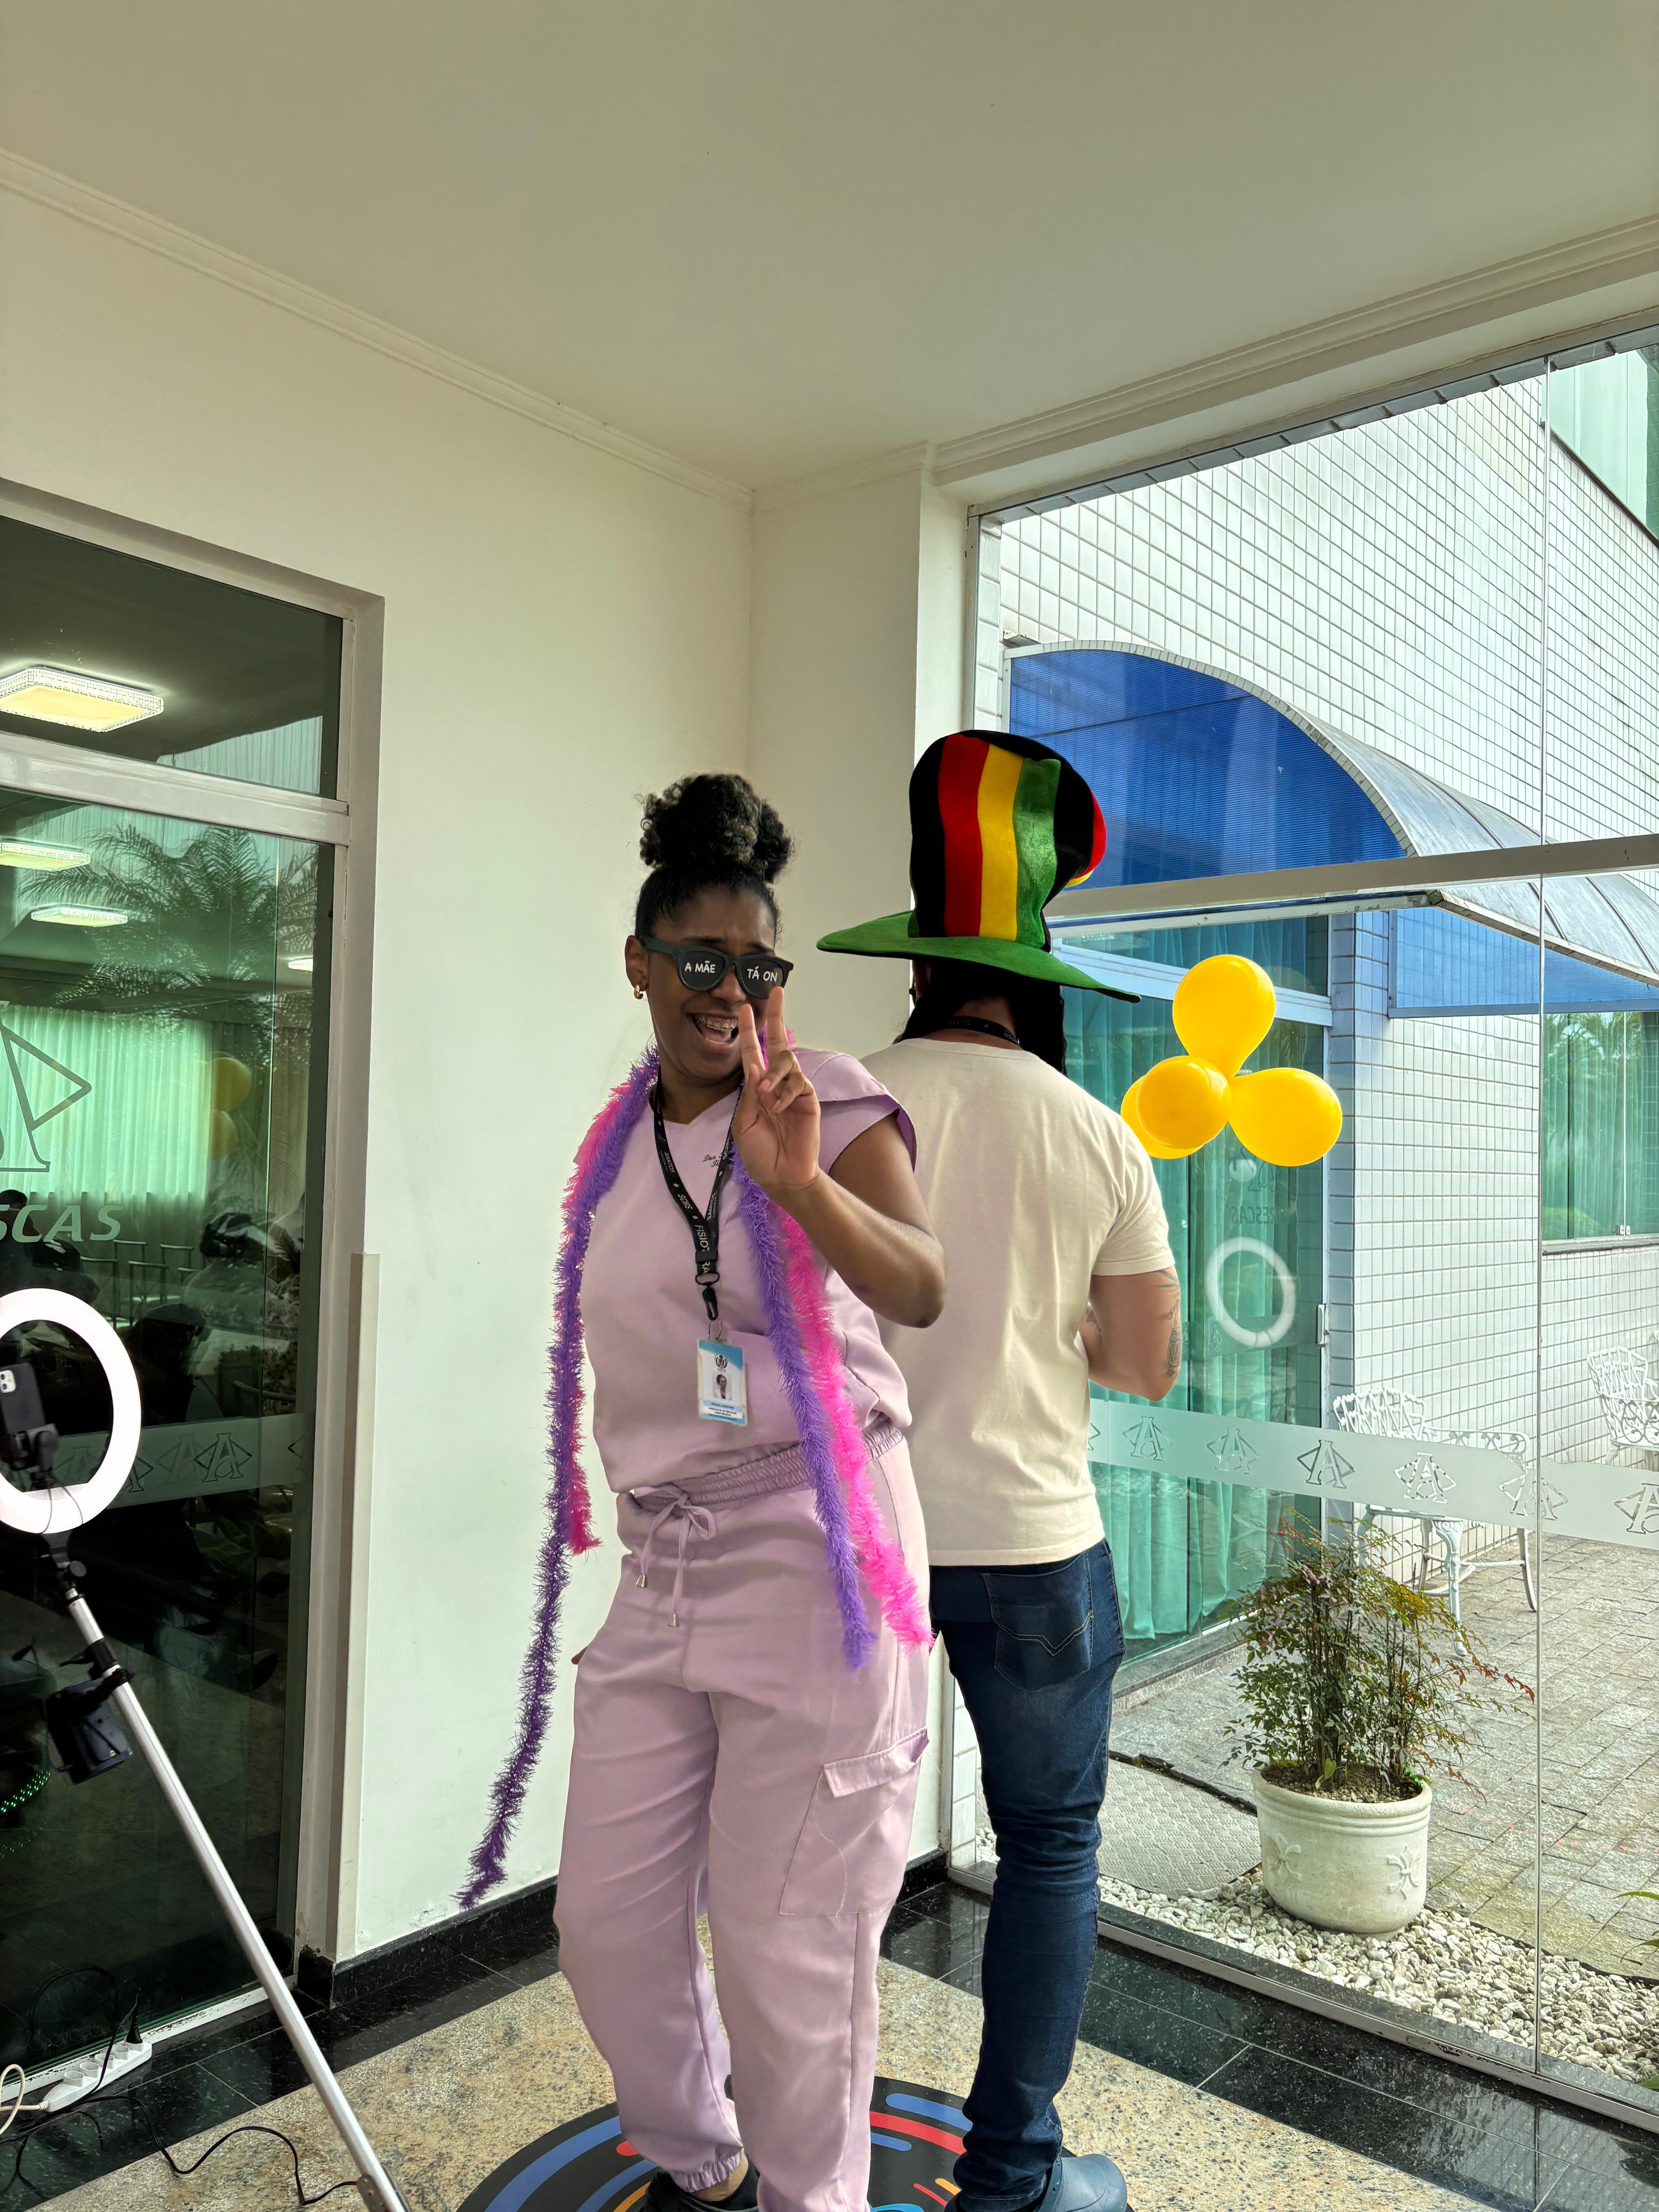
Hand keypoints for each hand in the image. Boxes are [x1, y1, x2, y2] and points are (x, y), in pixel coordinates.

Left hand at [732, 988, 820, 1196]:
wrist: (781, 1175)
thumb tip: (757, 1070)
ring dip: (773, 1075)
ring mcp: (794, 1089)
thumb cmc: (760, 1153)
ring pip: (787, 1061)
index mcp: (757, 1088)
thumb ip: (750, 1094)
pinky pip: (798, 1082)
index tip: (746, 1007)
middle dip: (775, 1016)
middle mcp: (776, 1083)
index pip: (754, 1052)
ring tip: (766, 1097)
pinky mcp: (808, 1098)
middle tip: (775, 991)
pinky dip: (784, 1093)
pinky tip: (779, 1109)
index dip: (751, 1030)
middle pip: (778, 1042)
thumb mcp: (744, 1123)